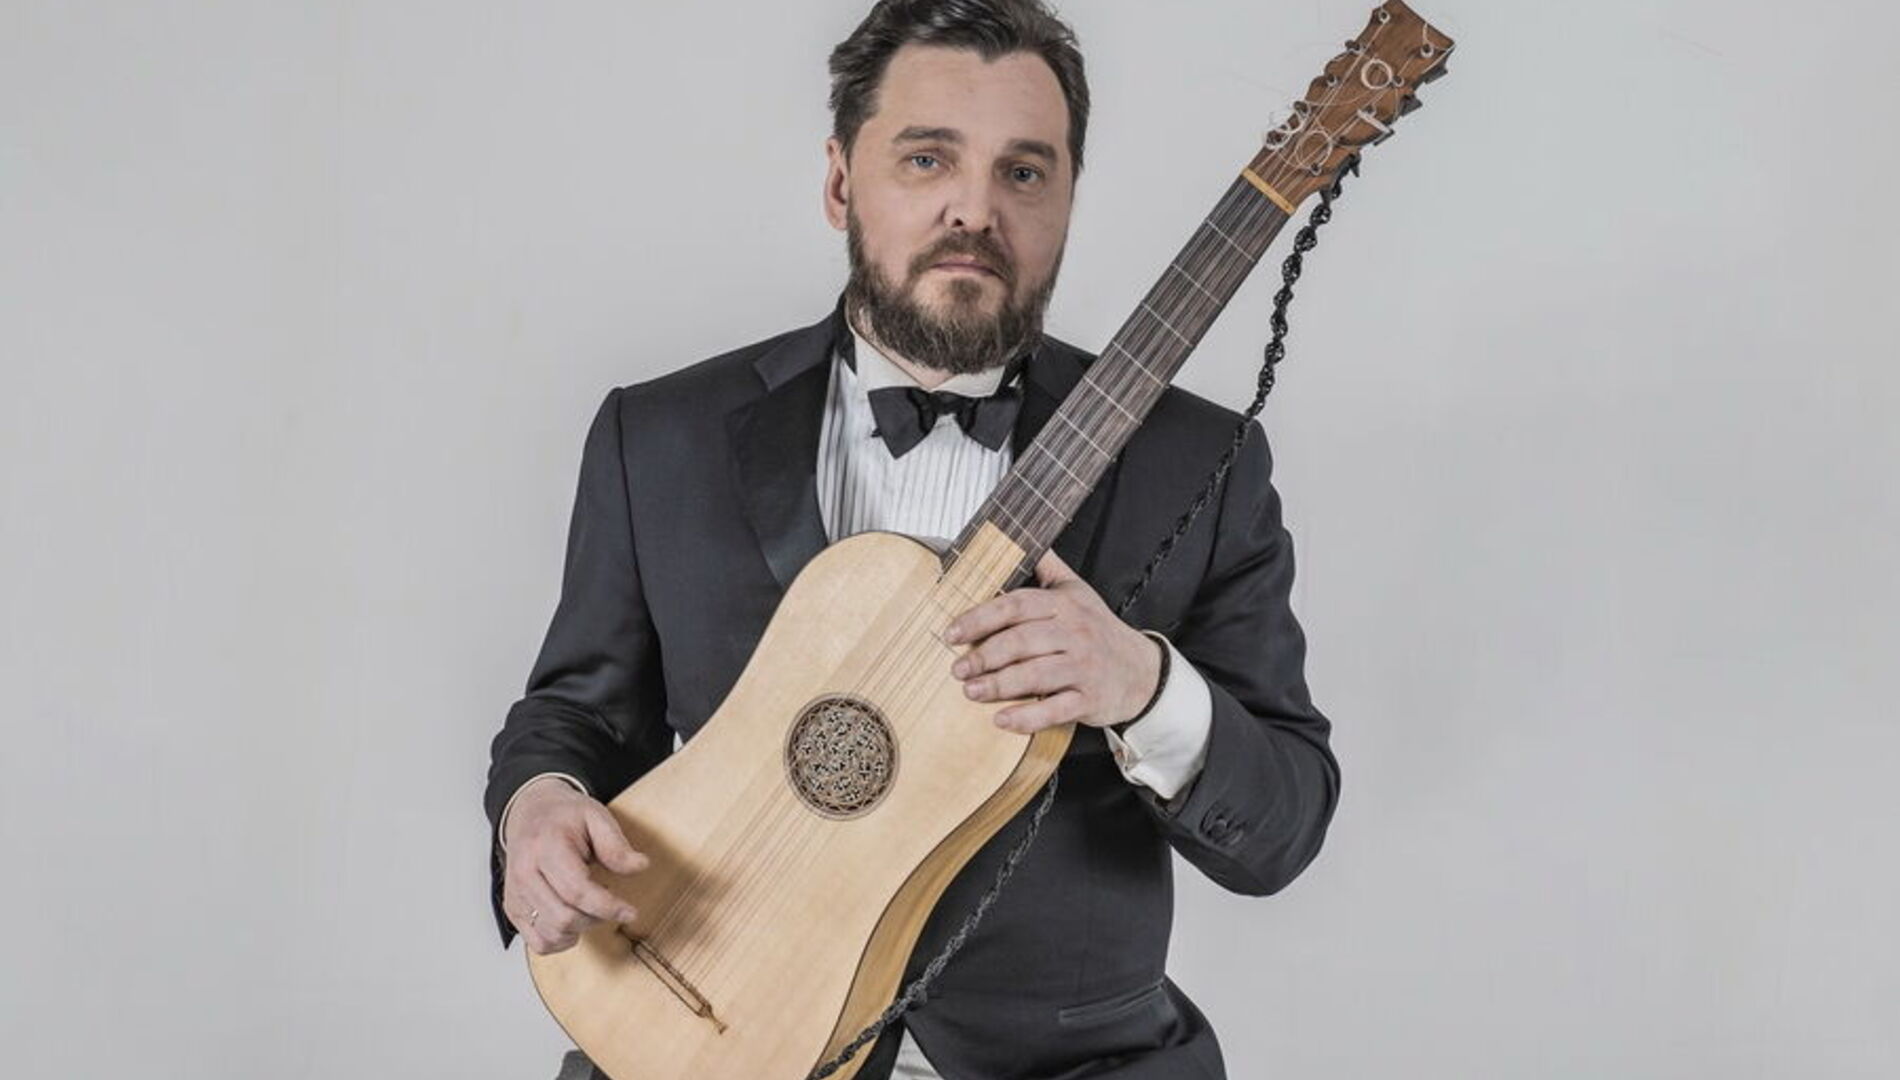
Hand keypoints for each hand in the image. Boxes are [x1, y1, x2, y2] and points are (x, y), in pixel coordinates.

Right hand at [501, 777, 649, 954]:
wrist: (530, 812)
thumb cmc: (564, 816)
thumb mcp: (596, 816)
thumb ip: (616, 845)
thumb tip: (639, 866)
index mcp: (546, 847)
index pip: (577, 890)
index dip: (608, 907)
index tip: (631, 911)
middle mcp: (524, 872)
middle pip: (564, 917)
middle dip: (596, 918)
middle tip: (610, 904)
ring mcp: (516, 893)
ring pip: (551, 933)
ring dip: (580, 929)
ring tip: (592, 908)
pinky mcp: (513, 908)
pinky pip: (538, 942)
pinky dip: (561, 940)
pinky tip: (574, 922)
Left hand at [945, 549, 1163, 733]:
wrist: (1142, 671)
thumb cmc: (1099, 630)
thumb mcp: (1078, 591)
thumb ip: (1049, 567)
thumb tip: (1021, 538)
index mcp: (1064, 605)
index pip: (1016, 605)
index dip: (980, 618)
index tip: (952, 633)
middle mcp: (1074, 633)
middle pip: (1022, 641)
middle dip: (985, 655)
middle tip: (958, 669)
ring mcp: (1083, 667)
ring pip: (1036, 675)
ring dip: (999, 685)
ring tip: (971, 691)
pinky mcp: (1088, 699)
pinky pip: (1055, 709)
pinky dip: (1026, 717)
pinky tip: (1001, 720)